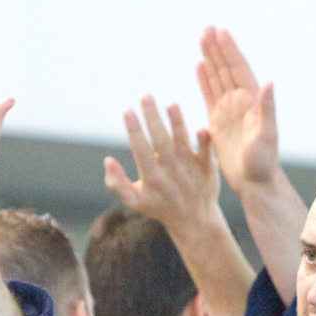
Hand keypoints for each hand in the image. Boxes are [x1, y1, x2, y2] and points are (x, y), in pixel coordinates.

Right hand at [104, 97, 221, 238]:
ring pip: (182, 142)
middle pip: (160, 140)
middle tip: (146, 96)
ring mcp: (190, 168)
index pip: (140, 149)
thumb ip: (117, 183)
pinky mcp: (207, 168)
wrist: (194, 220)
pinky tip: (201, 127)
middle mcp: (170, 171)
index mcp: (151, 177)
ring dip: (177, 123)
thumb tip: (107, 160)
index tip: (127, 110)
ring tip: (171, 104)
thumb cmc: (159, 207)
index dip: (134, 130)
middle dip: (152, 118)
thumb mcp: (134, 201)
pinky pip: (207, 153)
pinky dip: (205, 142)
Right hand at [197, 26, 279, 192]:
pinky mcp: (218, 122)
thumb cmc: (263, 162)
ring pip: (217, 78)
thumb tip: (270, 81)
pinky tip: (199, 66)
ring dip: (210, 59)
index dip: (229, 50)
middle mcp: (241, 102)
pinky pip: (210, 95)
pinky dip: (204, 80)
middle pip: (227, 68)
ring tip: (201, 39)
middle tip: (207, 27)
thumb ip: (267, 108)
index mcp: (252, 101)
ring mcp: (229, 111)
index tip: (220, 31)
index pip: (238, 69)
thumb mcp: (267, 135)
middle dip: (217, 48)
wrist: (255, 183)